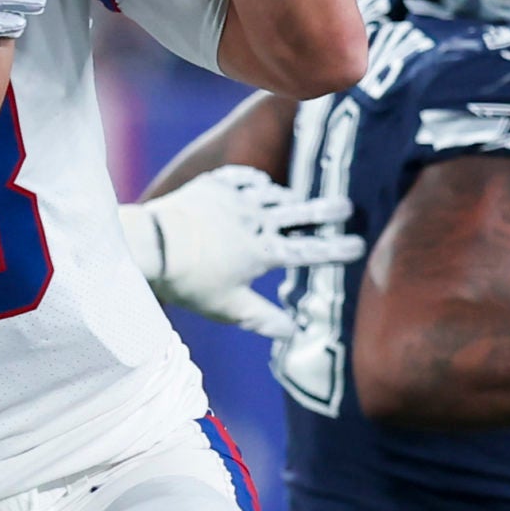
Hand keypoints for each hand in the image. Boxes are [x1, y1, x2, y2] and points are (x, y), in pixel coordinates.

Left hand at [119, 165, 360, 337]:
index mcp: (263, 251)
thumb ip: (263, 319)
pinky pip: (243, 179)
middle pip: (299, 213)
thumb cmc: (189, 282)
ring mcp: (234, 199)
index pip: (309, 250)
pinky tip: (259, 185)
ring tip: (297, 202)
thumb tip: (295, 331)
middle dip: (326, 210)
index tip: (358, 245)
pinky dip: (256, 182)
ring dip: (287, 199)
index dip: (336, 249)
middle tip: (346, 205)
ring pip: (272, 194)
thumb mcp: (228, 307)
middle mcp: (255, 220)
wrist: (151, 245)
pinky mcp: (213, 186)